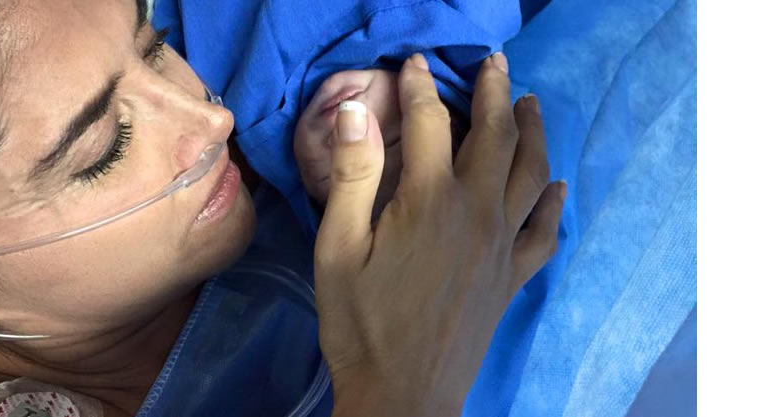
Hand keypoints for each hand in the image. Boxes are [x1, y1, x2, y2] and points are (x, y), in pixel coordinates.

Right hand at [314, 53, 564, 416]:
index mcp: (430, 200)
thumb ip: (352, 177)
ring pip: (532, 173)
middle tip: (496, 64)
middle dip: (496, 93)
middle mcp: (477, 212)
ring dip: (534, 132)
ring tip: (530, 104)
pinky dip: (554, 202)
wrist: (404, 393)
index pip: (432, 122)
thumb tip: (356, 112)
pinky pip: (545, 230)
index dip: (422, 87)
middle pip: (497, 136)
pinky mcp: (513, 276)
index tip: (414, 63)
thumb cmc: (360, 321)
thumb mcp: (338, 247)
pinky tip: (558, 186)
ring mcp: (503, 245)